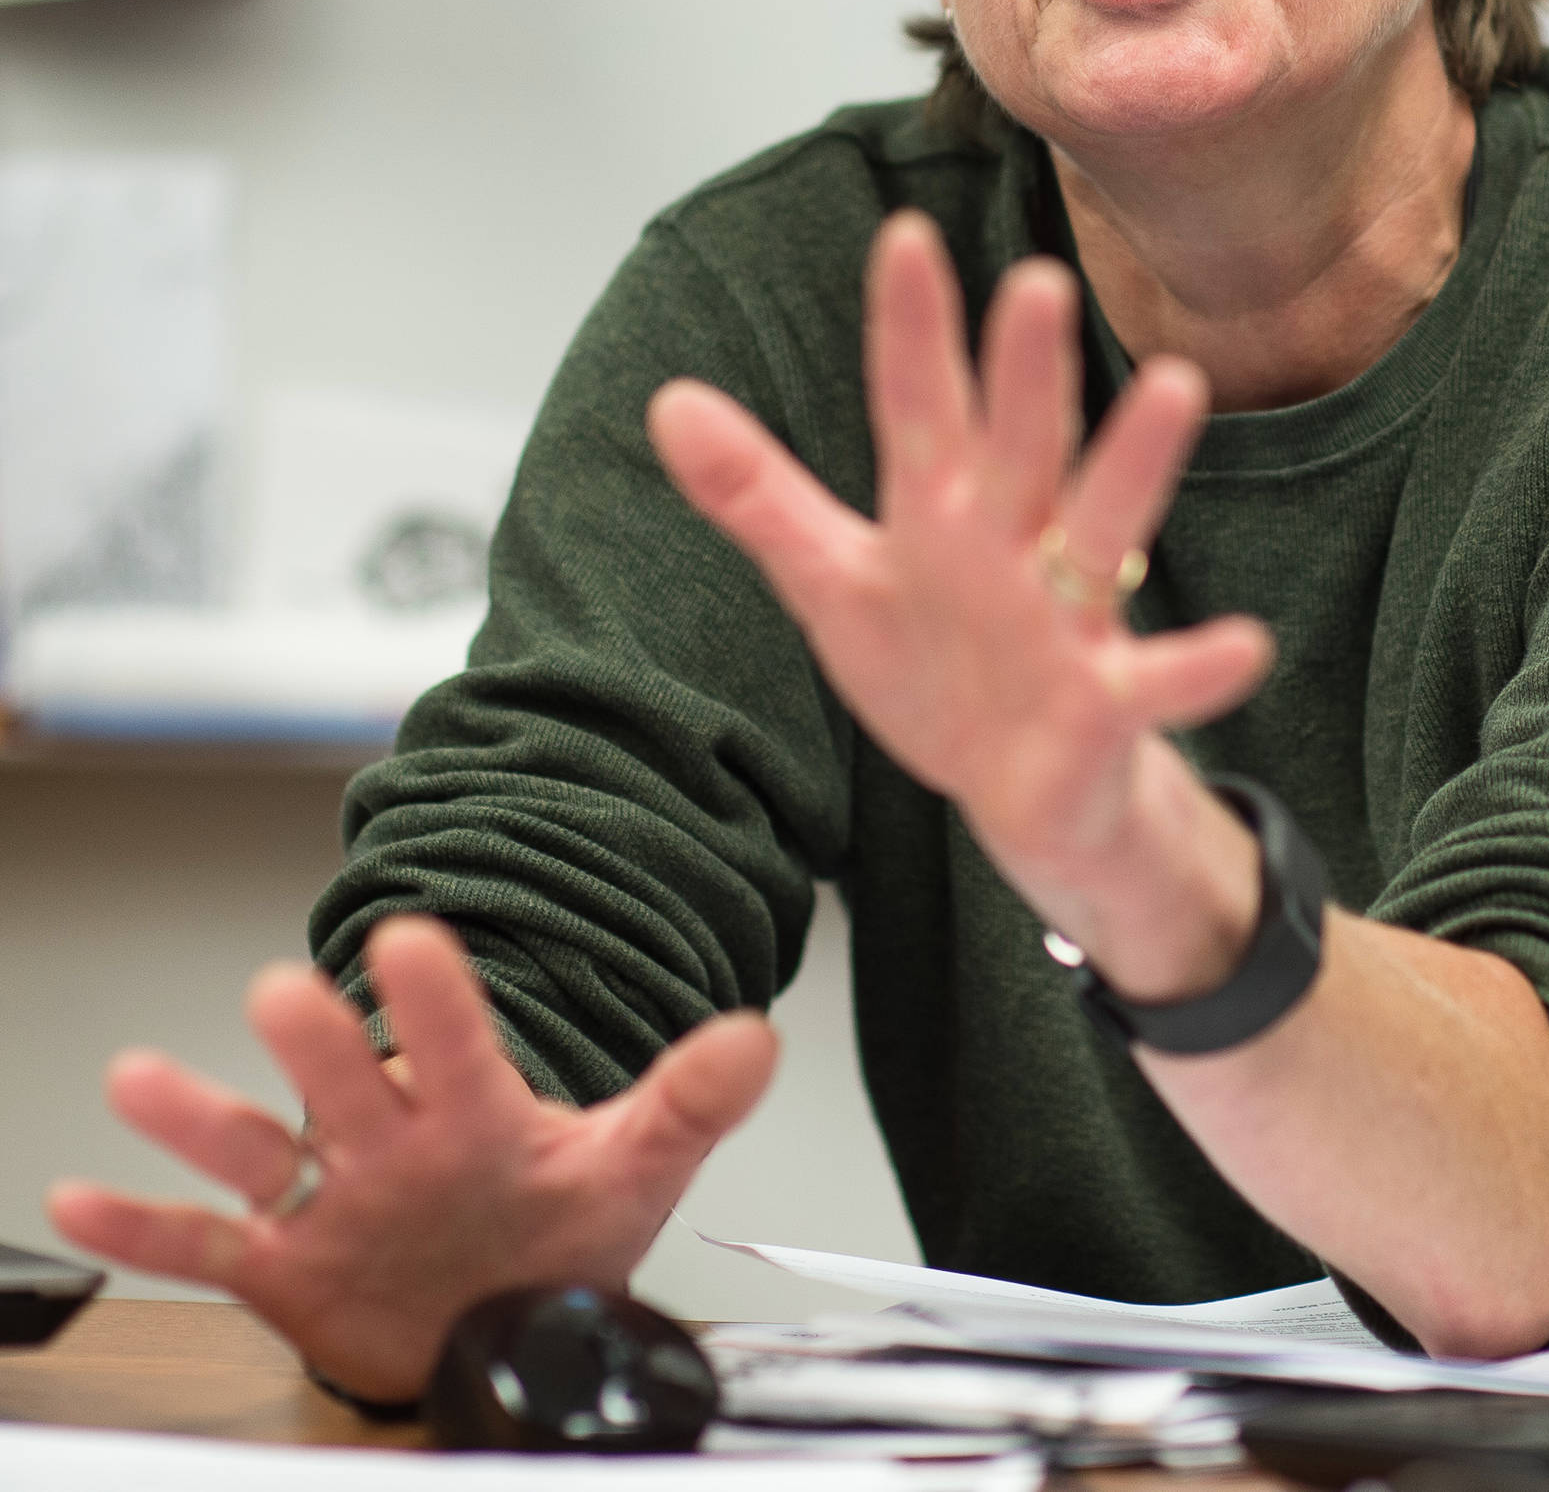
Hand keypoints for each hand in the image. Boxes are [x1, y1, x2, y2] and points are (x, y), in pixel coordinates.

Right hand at [46, 916, 775, 1401]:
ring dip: (202, 1117)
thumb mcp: (636, 1165)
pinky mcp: (287, 1265)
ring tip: (141, 1079)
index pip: (459, 1043)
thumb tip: (756, 1037)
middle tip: (284, 991)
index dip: (437, 1000)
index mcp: (474, 1111)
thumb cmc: (560, 1228)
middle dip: (319, 1044)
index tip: (412, 938)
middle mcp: (391, 1141)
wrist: (507, 1313)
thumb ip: (689, 1101)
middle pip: (347, 1083)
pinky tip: (88, 1200)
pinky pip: (208, 1244)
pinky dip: (148, 1227)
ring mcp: (332, 1200)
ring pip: (259, 1148)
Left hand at [648, 212, 1272, 960]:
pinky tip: (1243, 645)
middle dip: (1026, 373)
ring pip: (1103, 527)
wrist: (1023, 792)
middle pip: (1019, 447)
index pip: (918, 408)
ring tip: (1176, 387)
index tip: (904, 238)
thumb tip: (667, 399)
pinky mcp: (1107, 701)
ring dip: (1135, 463)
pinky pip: (1157, 681)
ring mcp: (1068, 617)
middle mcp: (1013, 544)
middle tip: (1037, 283)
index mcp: (942, 512)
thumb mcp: (832, 582)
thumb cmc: (937, 668)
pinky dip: (1198, 666)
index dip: (911, 333)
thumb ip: (758, 495)